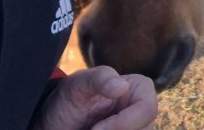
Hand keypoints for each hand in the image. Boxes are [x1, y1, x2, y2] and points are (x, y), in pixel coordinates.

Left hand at [32, 66, 157, 129]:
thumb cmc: (69, 97)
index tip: (95, 129)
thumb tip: (122, 87)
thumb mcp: (78, 84)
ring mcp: (136, 127)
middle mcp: (142, 110)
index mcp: (139, 89)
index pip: (147, 109)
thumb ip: (100, 79)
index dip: (124, 123)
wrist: (56, 122)